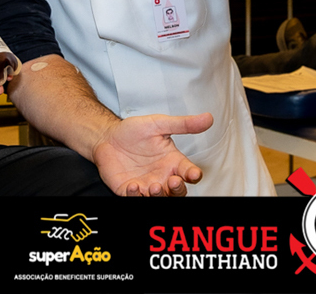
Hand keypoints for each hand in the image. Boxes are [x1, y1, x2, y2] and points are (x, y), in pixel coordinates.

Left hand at [91, 112, 211, 195]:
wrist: (107, 137)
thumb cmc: (133, 132)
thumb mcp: (158, 124)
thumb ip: (183, 124)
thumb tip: (208, 117)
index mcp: (173, 162)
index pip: (189, 172)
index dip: (193, 174)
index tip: (193, 173)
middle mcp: (163, 176)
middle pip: (178, 191)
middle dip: (177, 189)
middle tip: (173, 181)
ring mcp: (147, 185)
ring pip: (159, 198)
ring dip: (158, 196)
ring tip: (153, 186)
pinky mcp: (129, 190)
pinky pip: (135, 199)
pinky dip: (136, 196)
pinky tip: (133, 186)